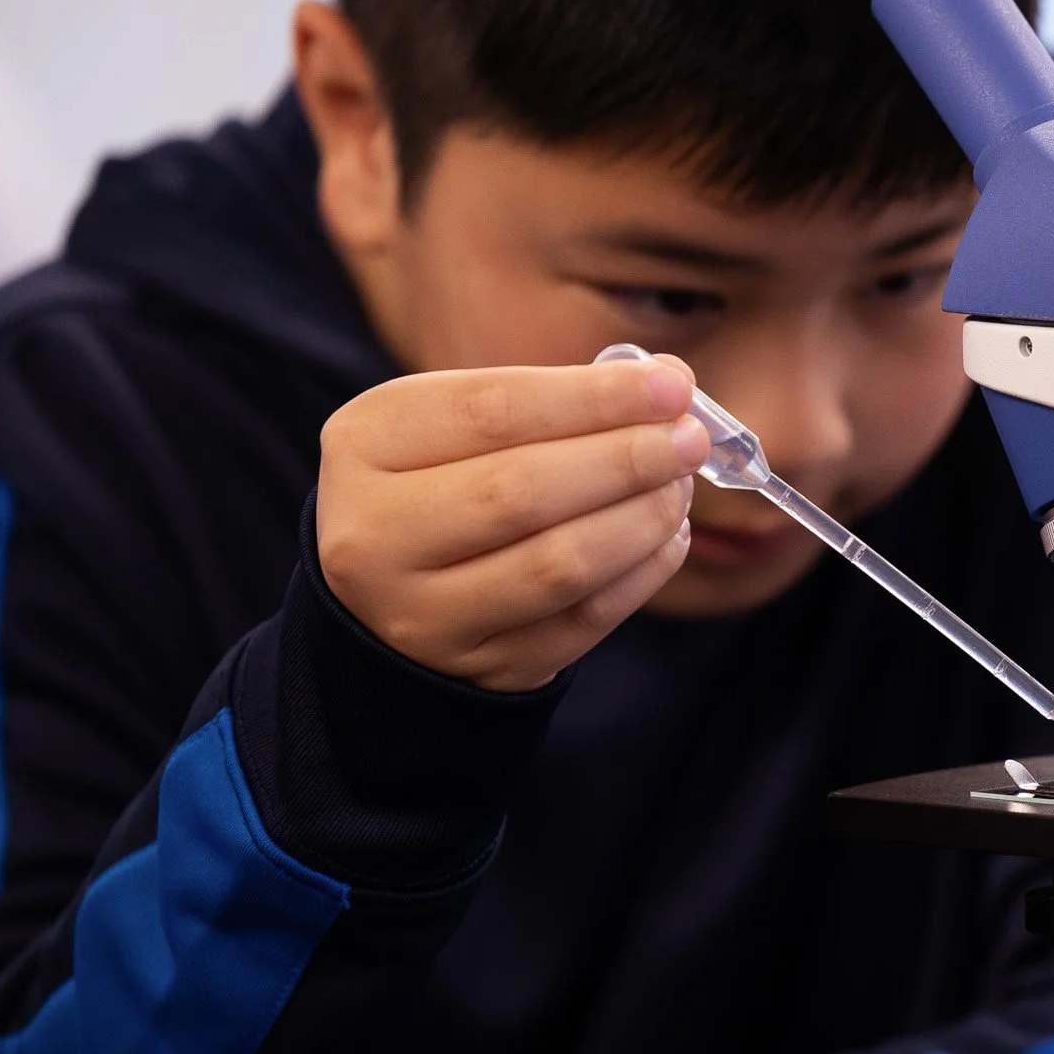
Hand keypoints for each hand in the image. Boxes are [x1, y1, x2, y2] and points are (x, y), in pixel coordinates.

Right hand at [315, 356, 706, 690]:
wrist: (384, 607)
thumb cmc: (437, 490)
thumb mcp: (451, 428)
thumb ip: (547, 403)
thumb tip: (666, 384)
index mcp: (363, 446)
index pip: (492, 410)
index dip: (593, 397)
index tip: (671, 385)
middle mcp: (376, 536)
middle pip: (523, 491)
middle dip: (625, 460)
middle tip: (690, 439)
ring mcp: (425, 615)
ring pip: (559, 564)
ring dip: (641, 519)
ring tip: (681, 487)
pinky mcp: (482, 669)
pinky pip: (582, 622)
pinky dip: (640, 575)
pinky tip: (668, 538)